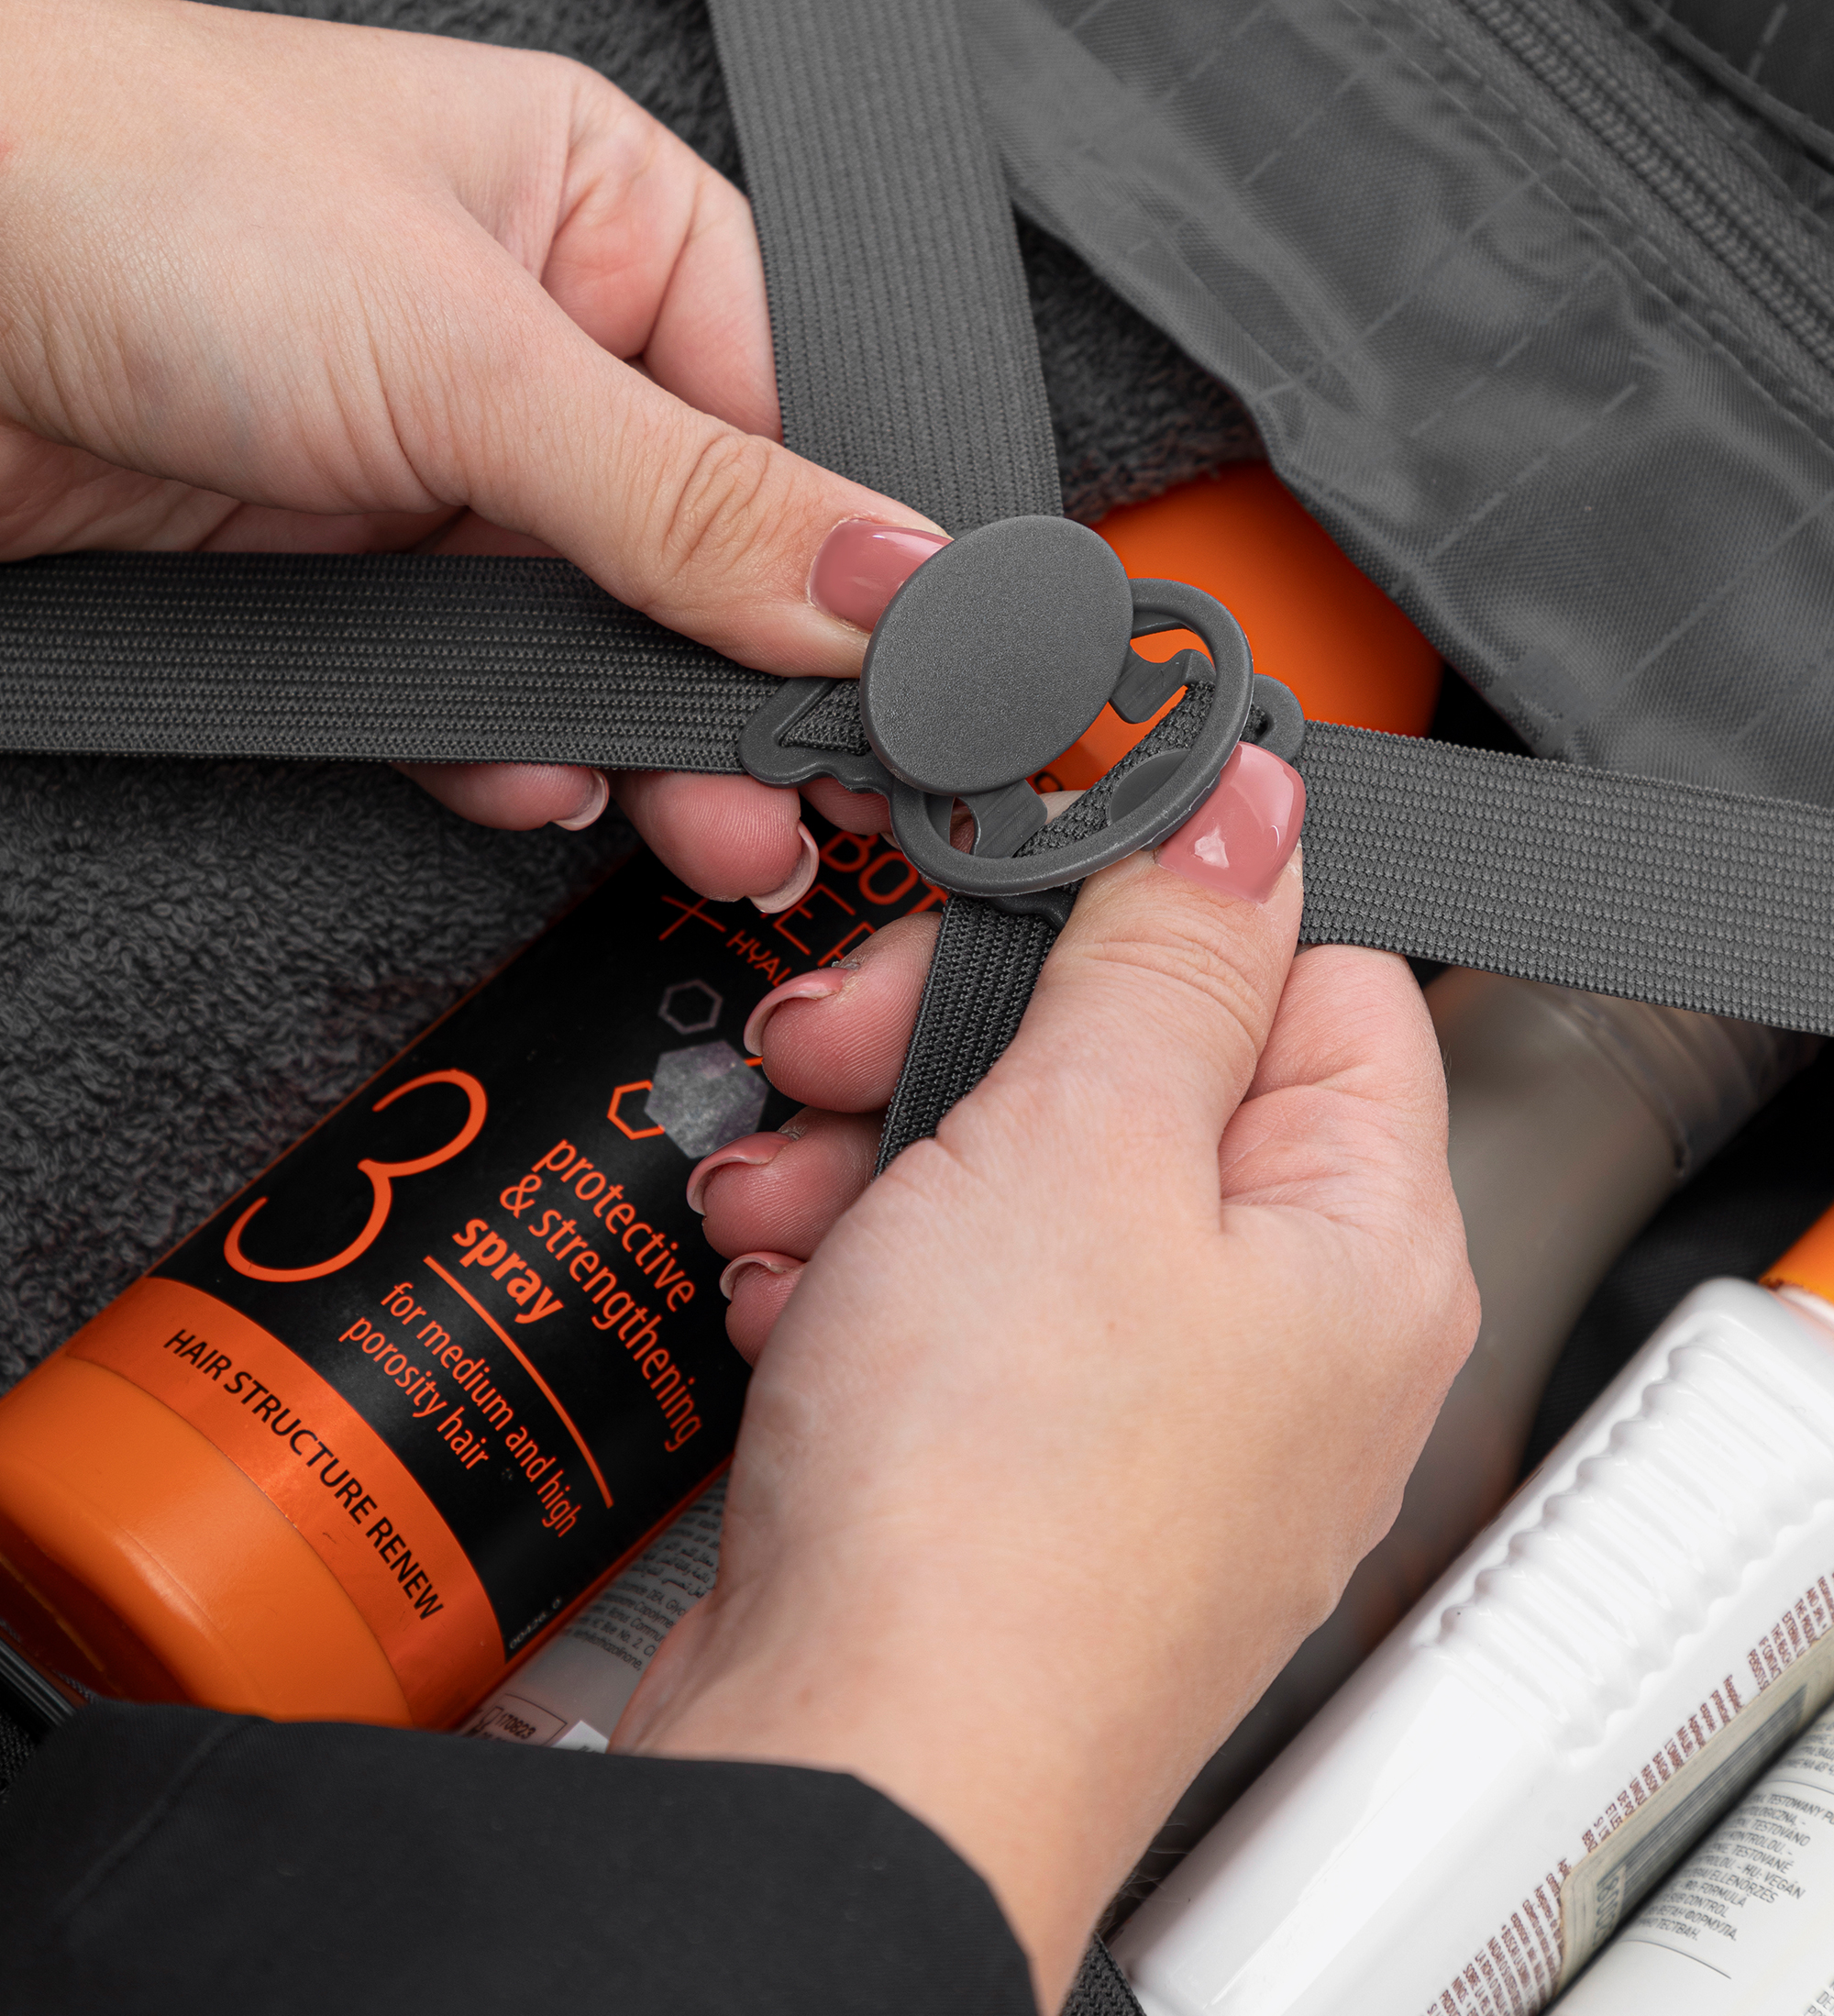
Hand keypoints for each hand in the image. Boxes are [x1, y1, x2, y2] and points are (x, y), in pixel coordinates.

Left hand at [0, 0, 939, 892]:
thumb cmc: (136, 185)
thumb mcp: (470, 352)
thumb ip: (695, 499)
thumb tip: (896, 581)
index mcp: (604, 212)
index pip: (794, 405)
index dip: (853, 555)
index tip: (903, 678)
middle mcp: (530, 333)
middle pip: (703, 543)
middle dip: (752, 679)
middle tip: (815, 792)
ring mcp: (429, 455)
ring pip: (589, 631)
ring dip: (640, 738)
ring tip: (706, 829)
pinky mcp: (330, 564)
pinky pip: (462, 684)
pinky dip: (504, 750)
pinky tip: (537, 786)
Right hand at [620, 820, 1474, 2008]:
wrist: (848, 1772)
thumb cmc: (995, 1509)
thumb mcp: (1084, 1139)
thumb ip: (1170, 948)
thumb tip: (1253, 801)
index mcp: (1364, 1239)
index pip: (1311, 972)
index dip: (1157, 911)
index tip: (1024, 884)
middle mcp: (1281, 1332)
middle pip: (1138, 1073)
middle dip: (956, 1038)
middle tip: (847, 1043)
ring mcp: (1151, 1410)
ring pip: (1021, 1180)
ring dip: (878, 1155)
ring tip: (794, 1196)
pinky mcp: (1024, 1466)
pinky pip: (955, 1300)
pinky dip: (859, 1271)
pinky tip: (796, 1294)